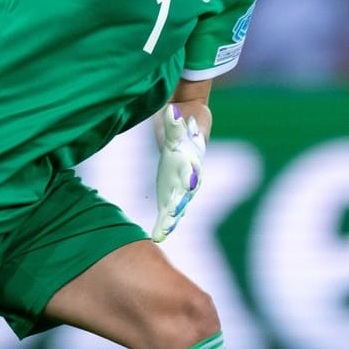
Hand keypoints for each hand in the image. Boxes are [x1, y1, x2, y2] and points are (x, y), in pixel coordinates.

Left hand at [150, 104, 205, 241]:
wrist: (189, 139)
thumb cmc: (183, 133)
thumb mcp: (178, 128)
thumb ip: (175, 122)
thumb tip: (172, 110)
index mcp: (192, 164)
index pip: (191, 172)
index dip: (190, 179)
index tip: (188, 185)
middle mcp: (189, 181)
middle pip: (185, 195)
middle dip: (178, 206)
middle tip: (172, 216)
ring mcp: (181, 191)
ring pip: (177, 208)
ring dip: (170, 221)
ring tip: (162, 233)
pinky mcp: (171, 197)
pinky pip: (168, 213)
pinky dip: (163, 225)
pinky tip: (156, 238)